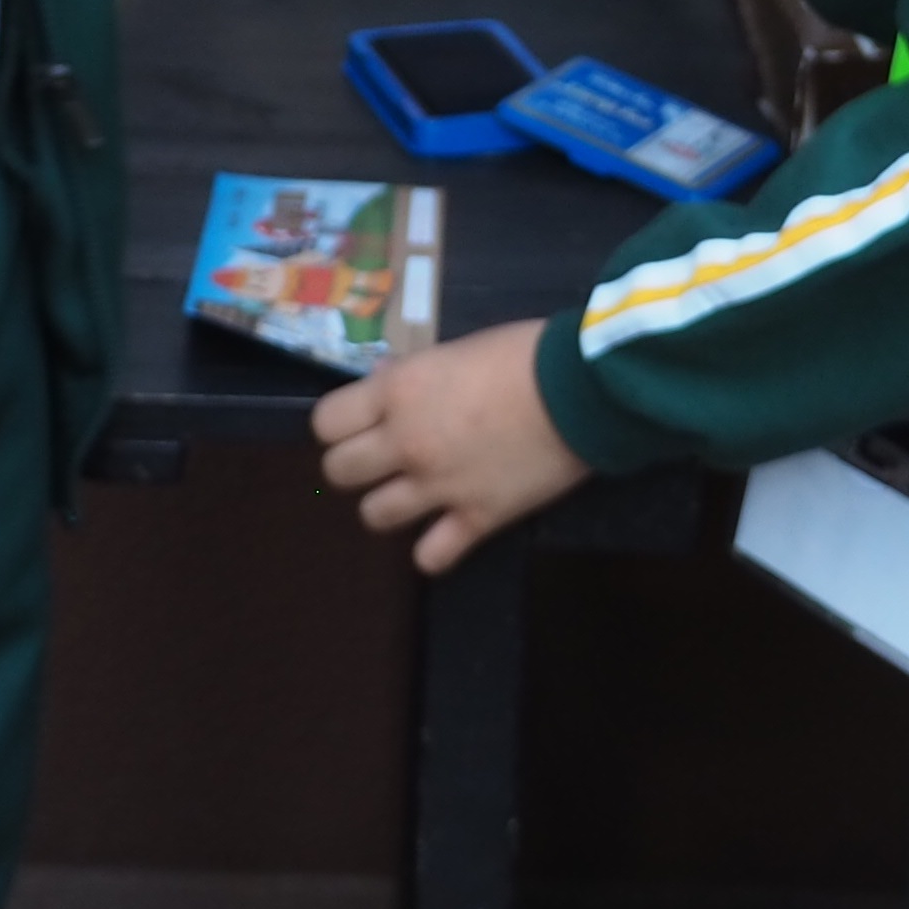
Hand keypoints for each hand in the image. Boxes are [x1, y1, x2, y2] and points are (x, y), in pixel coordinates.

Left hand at [312, 319, 590, 572]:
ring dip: (389, 505)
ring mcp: (439, 486)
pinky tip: (446, 533)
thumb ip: (413, 375)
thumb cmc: (522, 354)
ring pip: (374, 516)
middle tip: (385, 458)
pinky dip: (433, 551)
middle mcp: (406, 442)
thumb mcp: (454, 350)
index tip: (361, 424)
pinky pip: (430, 557)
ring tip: (414, 494)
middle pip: (339, 472)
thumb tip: (385, 385)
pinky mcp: (477, 519)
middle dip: (356, 466)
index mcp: (398, 393)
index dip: (339, 425)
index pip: (326, 423)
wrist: (582, 390)